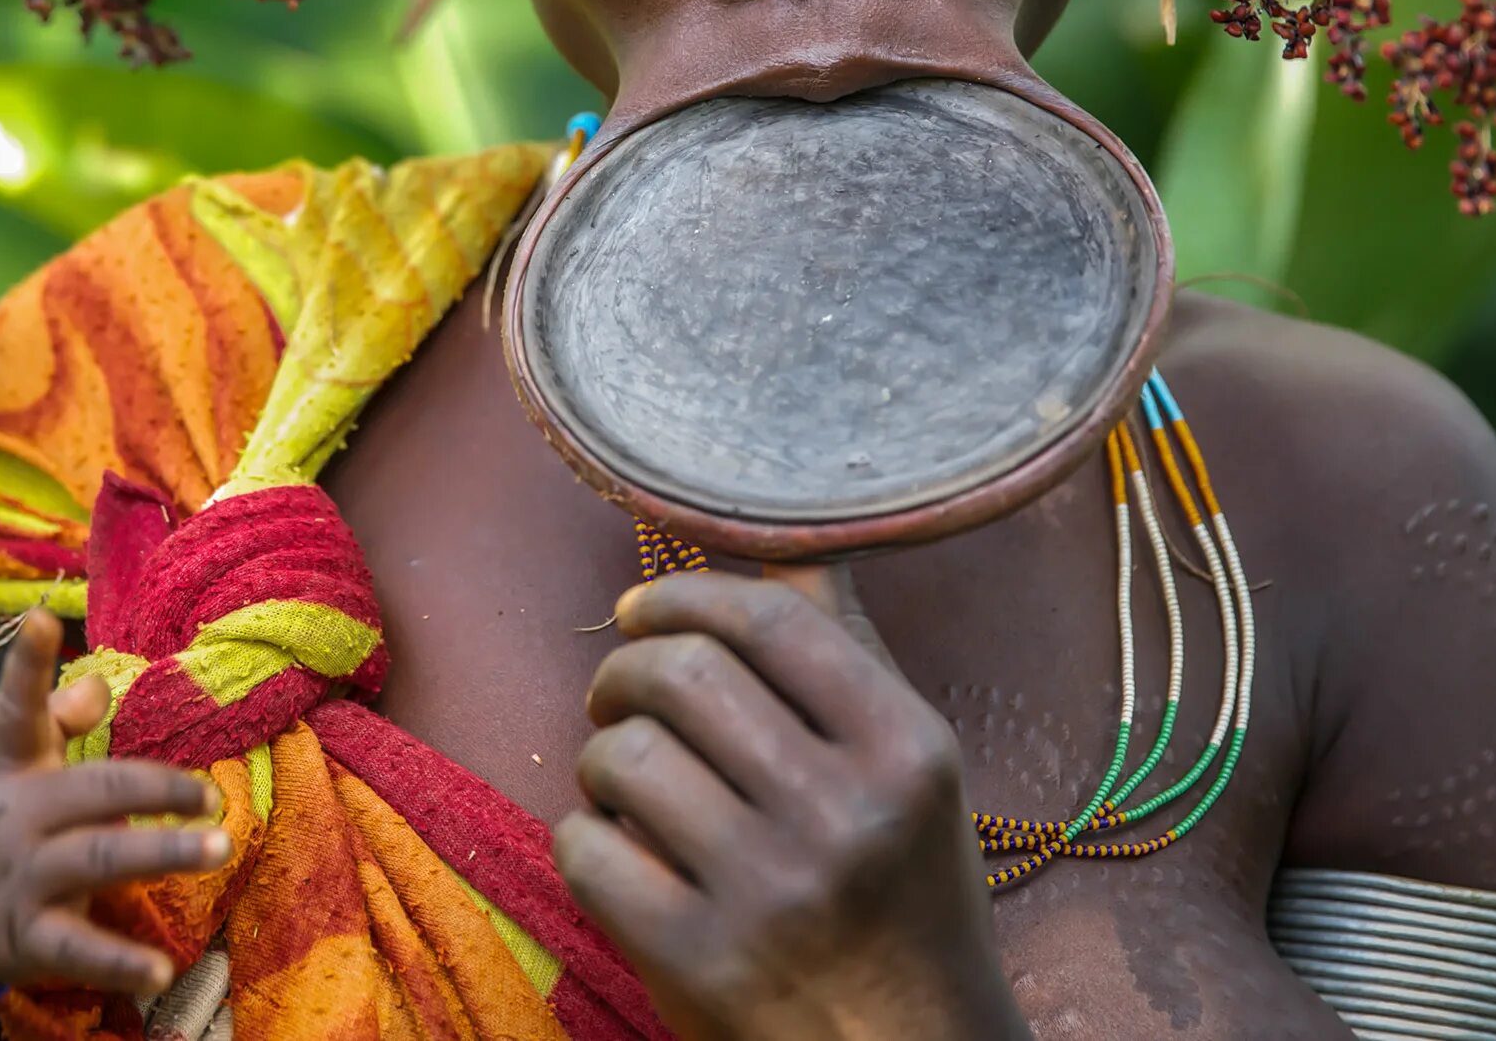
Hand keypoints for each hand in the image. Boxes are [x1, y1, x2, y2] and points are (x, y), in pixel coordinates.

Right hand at [0, 610, 228, 999]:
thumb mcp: (3, 768)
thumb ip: (55, 723)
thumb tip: (101, 683)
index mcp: (9, 769)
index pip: (18, 710)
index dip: (27, 665)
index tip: (40, 617)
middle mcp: (16, 819)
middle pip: (92, 791)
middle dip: (154, 788)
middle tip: (210, 794)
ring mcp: (22, 879)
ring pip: (98, 860)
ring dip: (160, 853)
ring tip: (218, 848)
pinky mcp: (26, 937)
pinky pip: (78, 949)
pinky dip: (119, 963)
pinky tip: (162, 970)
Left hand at [555, 571, 1025, 1040]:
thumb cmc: (903, 895)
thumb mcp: (911, 769)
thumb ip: (846, 653)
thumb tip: (789, 536)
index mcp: (906, 749)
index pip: (770, 619)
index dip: (683, 595)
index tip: (642, 609)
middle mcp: (845, 813)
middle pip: (681, 673)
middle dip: (623, 671)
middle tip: (619, 696)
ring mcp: (769, 891)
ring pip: (623, 755)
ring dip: (601, 756)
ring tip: (622, 779)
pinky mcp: (697, 959)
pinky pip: (587, 847)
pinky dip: (584, 837)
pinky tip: (618, 850)